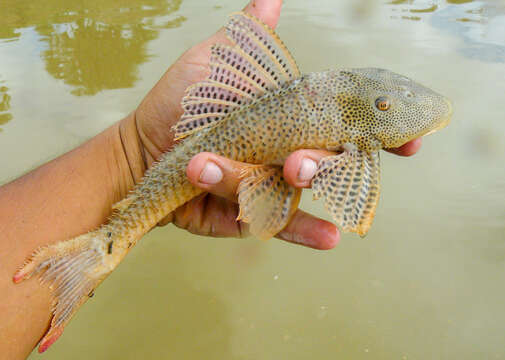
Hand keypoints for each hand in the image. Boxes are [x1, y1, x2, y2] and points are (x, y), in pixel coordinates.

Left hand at [118, 0, 421, 248]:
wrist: (143, 151)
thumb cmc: (179, 103)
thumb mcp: (212, 62)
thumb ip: (248, 38)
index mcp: (287, 117)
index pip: (342, 121)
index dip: (377, 129)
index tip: (410, 136)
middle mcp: (287, 151)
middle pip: (328, 156)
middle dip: (333, 156)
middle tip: (307, 155)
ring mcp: (273, 185)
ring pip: (301, 187)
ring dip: (300, 180)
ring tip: (283, 169)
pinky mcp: (255, 213)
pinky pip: (284, 223)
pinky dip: (307, 231)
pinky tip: (333, 237)